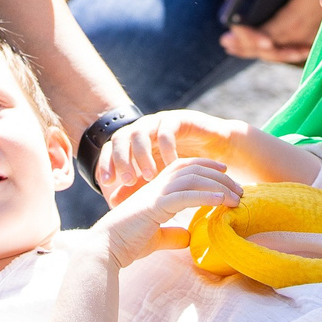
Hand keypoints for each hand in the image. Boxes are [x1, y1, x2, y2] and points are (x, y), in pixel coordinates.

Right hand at [91, 159, 241, 266]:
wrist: (106, 248)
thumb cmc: (127, 243)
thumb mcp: (156, 237)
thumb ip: (172, 235)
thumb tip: (188, 238)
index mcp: (156, 188)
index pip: (184, 167)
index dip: (206, 165)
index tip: (225, 171)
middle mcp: (156, 185)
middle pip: (193, 169)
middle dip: (219, 176)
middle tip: (239, 189)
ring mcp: (155, 194)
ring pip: (193, 179)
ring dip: (219, 186)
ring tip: (237, 197)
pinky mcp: (155, 206)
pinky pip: (186, 196)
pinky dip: (207, 196)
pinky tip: (222, 202)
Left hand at [96, 109, 255, 203]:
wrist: (215, 151)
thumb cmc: (182, 168)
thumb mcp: (157, 181)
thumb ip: (137, 188)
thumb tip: (113, 202)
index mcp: (131, 144)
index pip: (110, 150)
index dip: (106, 164)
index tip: (106, 184)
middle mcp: (142, 130)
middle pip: (121, 139)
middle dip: (122, 159)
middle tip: (127, 180)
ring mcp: (158, 122)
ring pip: (140, 132)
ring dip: (142, 155)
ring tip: (149, 177)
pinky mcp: (178, 119)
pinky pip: (166, 130)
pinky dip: (167, 148)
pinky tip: (171, 165)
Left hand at [220, 0, 321, 64]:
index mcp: (297, 19)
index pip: (267, 35)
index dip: (247, 38)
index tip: (229, 36)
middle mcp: (301, 33)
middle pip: (269, 46)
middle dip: (246, 45)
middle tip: (225, 43)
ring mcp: (307, 38)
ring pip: (278, 49)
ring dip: (256, 49)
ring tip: (234, 46)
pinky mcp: (311, 37)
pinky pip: (288, 48)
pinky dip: (272, 49)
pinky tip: (262, 44)